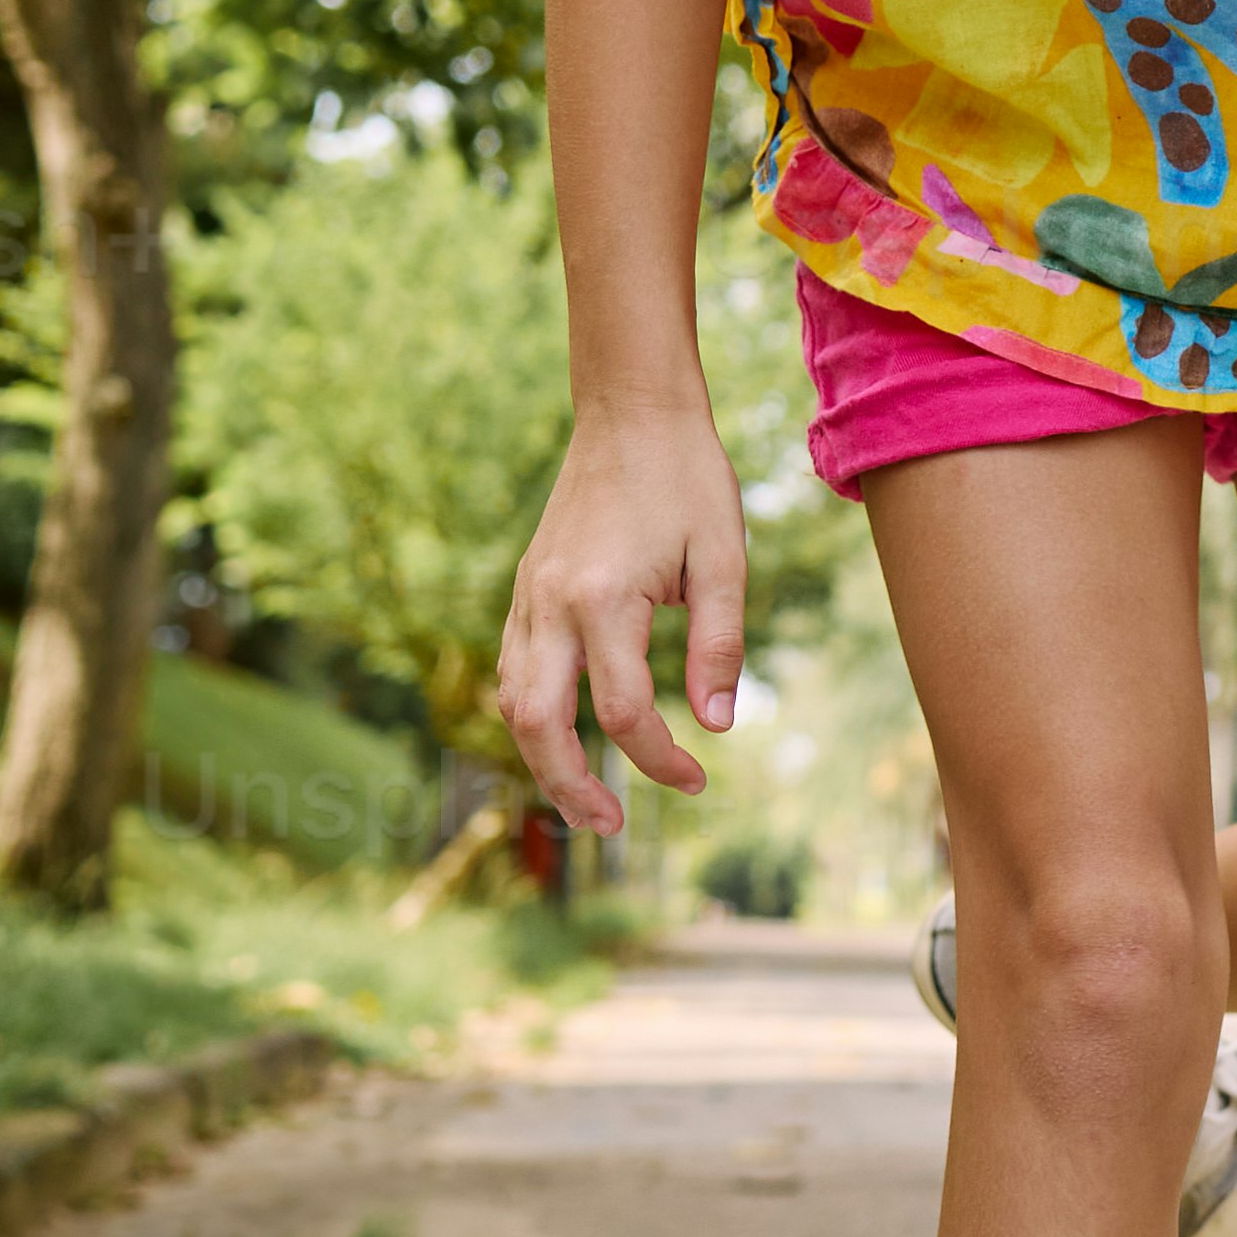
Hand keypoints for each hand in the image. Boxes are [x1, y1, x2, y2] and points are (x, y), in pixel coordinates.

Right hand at [498, 399, 752, 838]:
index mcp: (602, 597)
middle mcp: (550, 603)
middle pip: (539, 724)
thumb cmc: (688, 479)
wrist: (632, 410)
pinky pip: (513, 669)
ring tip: (586, 800)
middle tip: (613, 826)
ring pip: (512, 701)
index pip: (622, 711)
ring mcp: (529, 596)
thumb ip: (720, 644)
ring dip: (542, 760)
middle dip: (570, 787)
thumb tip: (718, 726)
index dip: (660, 758)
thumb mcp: (724, 558)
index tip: (699, 778)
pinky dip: (532, 714)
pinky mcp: (525, 588)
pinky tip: (565, 737)